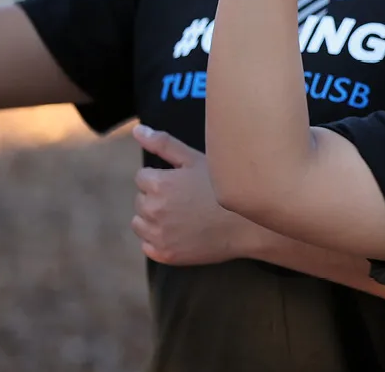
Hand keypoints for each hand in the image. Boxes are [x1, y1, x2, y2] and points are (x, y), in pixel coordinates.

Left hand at [131, 124, 265, 264]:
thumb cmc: (223, 187)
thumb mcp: (196, 158)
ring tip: (182, 216)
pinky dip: (158, 239)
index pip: (142, 177)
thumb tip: (136, 130)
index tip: (183, 182)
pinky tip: (181, 232)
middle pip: (140, 200)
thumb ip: (163, 143)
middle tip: (186, 199)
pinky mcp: (164, 255)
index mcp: (158, 184)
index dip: (163, 177)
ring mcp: (158, 235)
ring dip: (153, 218)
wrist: (247, 225)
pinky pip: (147, 245)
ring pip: (139, 223)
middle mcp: (153, 210)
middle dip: (157, 197)